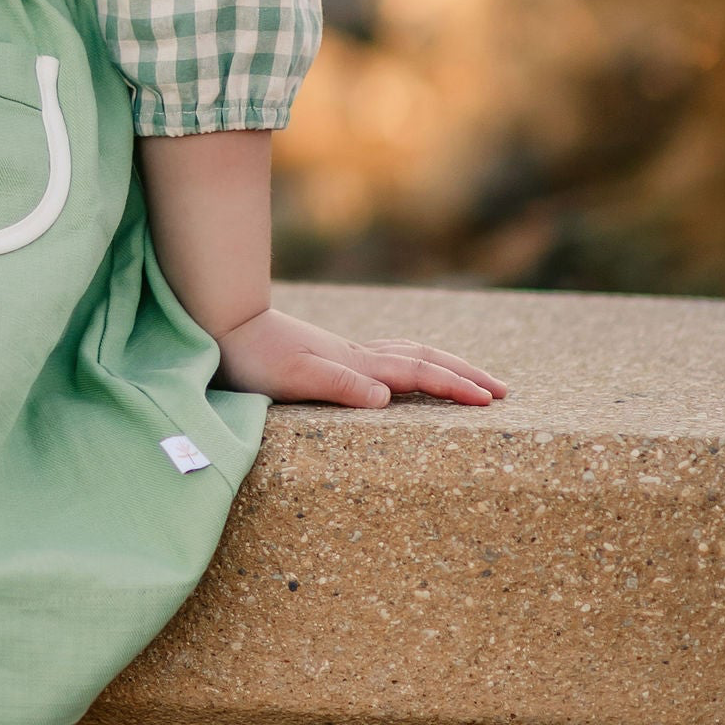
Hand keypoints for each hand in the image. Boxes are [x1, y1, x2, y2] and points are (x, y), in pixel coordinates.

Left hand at [212, 306, 505, 408]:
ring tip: (470, 378)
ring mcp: (344, 353)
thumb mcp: (291, 377)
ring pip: (408, 354)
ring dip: (443, 365)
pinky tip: (407, 370)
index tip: (491, 400)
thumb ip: (337, 384)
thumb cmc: (252, 358)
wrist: (222, 325)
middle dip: (464, 373)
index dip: (455, 387)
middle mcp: (356, 355)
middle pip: (422, 359)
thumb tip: (386, 398)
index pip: (417, 375)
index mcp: (354, 363)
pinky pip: (388, 357)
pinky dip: (413, 362)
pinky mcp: (330, 356)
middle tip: (502, 390)